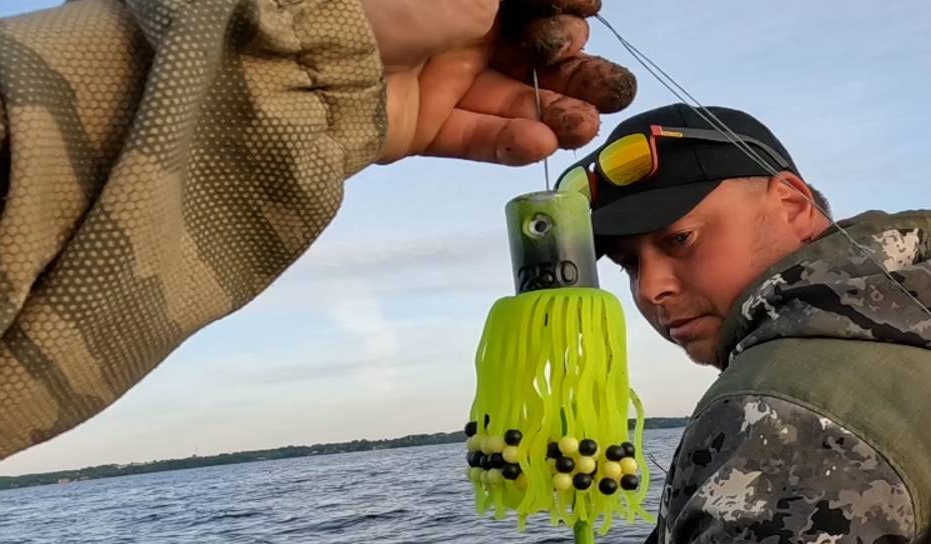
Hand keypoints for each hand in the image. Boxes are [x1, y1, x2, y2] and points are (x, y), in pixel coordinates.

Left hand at [358, 0, 636, 165]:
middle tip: (608, 88)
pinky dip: (511, 143)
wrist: (322, 54)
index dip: (568, 13)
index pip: (539, 5)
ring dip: (556, 114)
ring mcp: (442, 79)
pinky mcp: (424, 126)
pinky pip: (476, 137)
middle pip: (536, 55)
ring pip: (514, 100)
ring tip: (586, 127)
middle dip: (577, 71)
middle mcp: (460, 28)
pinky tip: (542, 143)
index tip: (581, 15)